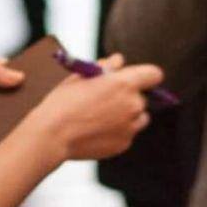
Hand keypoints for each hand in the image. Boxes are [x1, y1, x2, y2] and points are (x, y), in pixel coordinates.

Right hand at [26, 54, 164, 161]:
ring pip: (139, 117)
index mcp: (125, 83)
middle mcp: (133, 104)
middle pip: (143, 97)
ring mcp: (130, 126)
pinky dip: (118, 130)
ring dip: (128, 114)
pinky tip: (97, 129)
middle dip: (129, 96)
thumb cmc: (64, 102)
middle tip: (107, 99)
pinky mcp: (124, 144)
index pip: (154, 74)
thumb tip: (118, 62)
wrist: (53, 134)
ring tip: (103, 115)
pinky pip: (128, 133)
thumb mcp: (82, 76)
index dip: (145, 75)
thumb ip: (106, 67)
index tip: (136, 78)